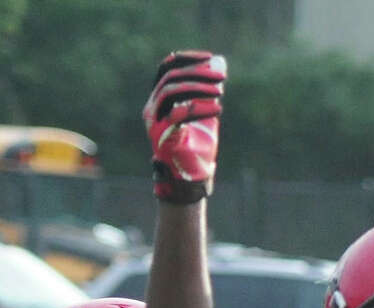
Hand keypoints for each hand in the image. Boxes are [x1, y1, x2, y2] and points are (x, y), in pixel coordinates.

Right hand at [143, 50, 226, 202]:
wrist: (188, 183)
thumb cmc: (197, 150)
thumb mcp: (204, 116)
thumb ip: (208, 93)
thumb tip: (220, 65)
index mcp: (159, 100)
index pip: (167, 69)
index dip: (187, 60)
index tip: (210, 58)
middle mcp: (152, 108)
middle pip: (170, 78)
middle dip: (197, 73)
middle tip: (221, 75)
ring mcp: (154, 122)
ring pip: (171, 92)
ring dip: (198, 88)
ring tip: (221, 90)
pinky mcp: (161, 135)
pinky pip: (179, 114)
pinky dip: (200, 108)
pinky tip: (219, 108)